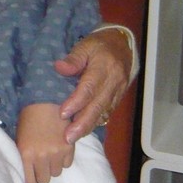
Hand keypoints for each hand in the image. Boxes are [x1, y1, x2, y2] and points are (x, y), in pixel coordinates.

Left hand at [16, 103, 73, 182]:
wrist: (43, 101)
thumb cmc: (27, 119)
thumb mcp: (20, 140)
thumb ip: (24, 158)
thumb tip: (28, 175)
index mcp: (26, 154)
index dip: (31, 182)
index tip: (31, 178)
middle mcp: (41, 156)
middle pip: (44, 180)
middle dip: (42, 173)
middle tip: (40, 162)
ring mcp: (56, 152)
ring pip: (56, 173)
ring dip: (53, 166)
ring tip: (49, 152)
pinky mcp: (69, 147)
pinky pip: (67, 164)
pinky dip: (63, 159)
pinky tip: (58, 147)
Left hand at [55, 27, 132, 143]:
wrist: (123, 45)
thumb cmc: (99, 45)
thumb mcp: (85, 44)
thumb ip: (73, 58)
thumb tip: (59, 67)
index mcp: (104, 67)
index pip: (89, 87)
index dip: (76, 102)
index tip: (63, 113)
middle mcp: (113, 82)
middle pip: (98, 105)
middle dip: (82, 123)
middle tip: (68, 137)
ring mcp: (118, 91)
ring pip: (103, 112)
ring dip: (88, 126)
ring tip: (72, 138)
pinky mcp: (118, 97)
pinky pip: (107, 112)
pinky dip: (95, 122)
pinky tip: (83, 130)